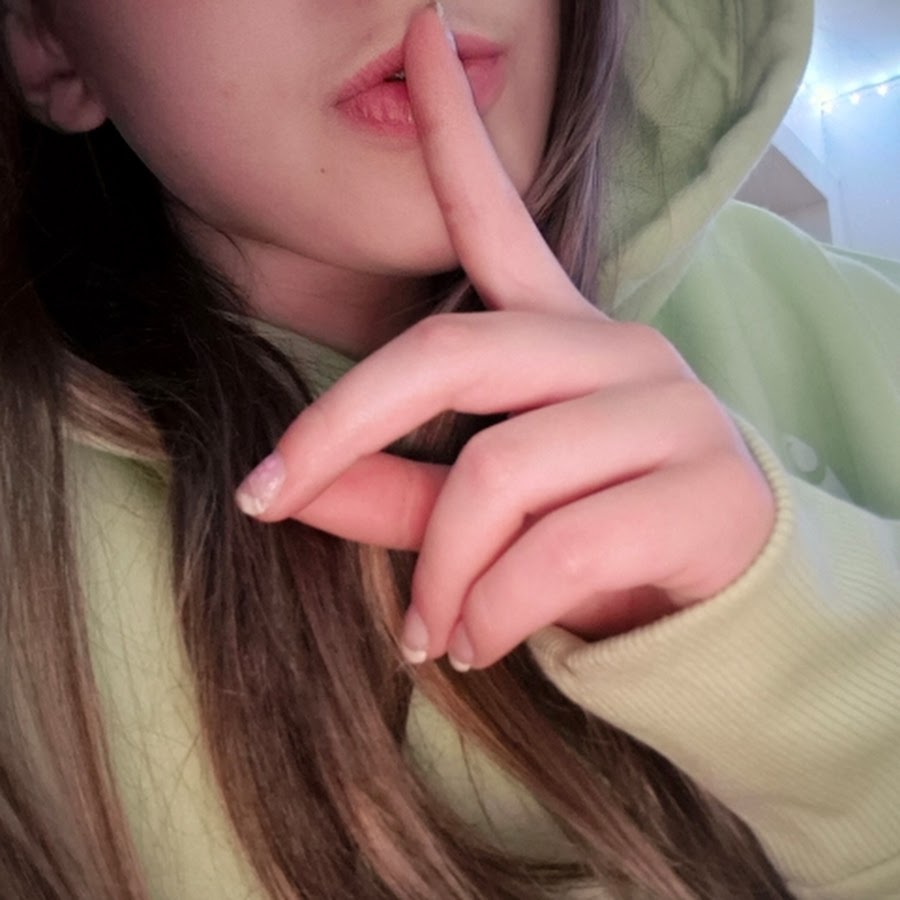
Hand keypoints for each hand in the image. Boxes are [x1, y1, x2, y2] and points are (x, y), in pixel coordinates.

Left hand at [236, 7, 775, 671]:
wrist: (715, 605)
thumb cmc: (590, 543)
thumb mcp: (480, 515)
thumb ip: (392, 493)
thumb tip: (293, 490)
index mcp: (562, 335)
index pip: (500, 219)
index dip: (454, 132)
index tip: (415, 33)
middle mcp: (616, 348)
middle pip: (451, 353)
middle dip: (338, 427)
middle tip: (268, 498)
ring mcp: (669, 409)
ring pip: (498, 474)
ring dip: (440, 572)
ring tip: (428, 630)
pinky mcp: (708, 487)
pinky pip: (559, 550)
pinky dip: (494, 610)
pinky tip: (477, 642)